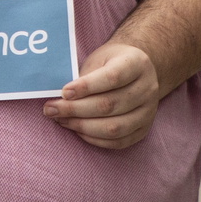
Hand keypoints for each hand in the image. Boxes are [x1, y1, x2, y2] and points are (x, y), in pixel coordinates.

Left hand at [44, 43, 160, 149]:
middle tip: (51, 109)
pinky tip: (77, 130)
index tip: (63, 92)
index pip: (112, 77)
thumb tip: (59, 98)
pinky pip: (118, 142)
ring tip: (61, 120)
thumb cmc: (110, 63)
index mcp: (137, 63)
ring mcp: (149, 111)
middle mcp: (147, 88)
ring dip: (82, 126)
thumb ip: (83, 77)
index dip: (86, 87)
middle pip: (110, 104)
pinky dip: (95, 139)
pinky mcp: (144, 129)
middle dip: (75, 110)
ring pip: (114, 127)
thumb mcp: (98, 59)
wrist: (136, 71)